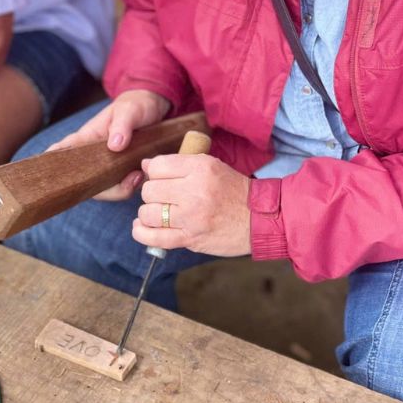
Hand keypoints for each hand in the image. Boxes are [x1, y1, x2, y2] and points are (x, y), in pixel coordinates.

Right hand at [48, 89, 170, 199]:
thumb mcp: (129, 110)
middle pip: (86, 182)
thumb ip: (121, 125)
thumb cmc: (135, 105)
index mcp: (87, 138)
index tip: (52, 177)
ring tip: (138, 175)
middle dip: (105, 190)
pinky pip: (123, 187)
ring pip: (106, 189)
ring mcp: (109, 166)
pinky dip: (132, 185)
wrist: (155, 110)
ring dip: (121, 189)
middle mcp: (94, 156)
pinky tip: (142, 174)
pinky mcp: (125, 172)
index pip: (62, 151)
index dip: (54, 166)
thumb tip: (114, 146)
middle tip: (126, 181)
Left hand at [134, 152, 250, 256]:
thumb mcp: (212, 166)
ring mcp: (191, 217)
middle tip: (163, 197)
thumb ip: (179, 164)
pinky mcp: (190, 238)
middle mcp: (194, 190)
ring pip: (148, 213)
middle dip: (152, 194)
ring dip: (148, 214)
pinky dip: (142, 233)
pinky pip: (154, 238)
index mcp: (201, 167)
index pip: (157, 166)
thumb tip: (146, 165)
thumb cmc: (234, 191)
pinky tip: (142, 228)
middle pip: (149, 190)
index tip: (161, 179)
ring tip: (158, 213)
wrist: (260, 219)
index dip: (154, 172)